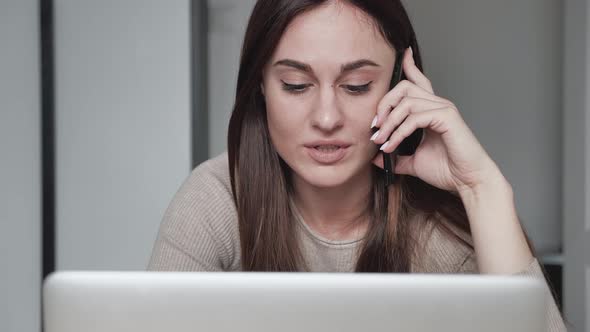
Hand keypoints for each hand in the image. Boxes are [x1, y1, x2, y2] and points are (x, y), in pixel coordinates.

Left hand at [371, 47, 502, 192]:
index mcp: (431, 110)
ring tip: (380, 141)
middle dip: (384, 104)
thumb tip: (375, 158)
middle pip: (404, 87)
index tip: (402, 54)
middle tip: (375, 126)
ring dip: (388, 122)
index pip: (419, 81)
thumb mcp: (413, 163)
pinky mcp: (447, 118)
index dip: (409, 66)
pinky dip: (398, 132)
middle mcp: (438, 105)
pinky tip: (391, 146)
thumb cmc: (446, 170)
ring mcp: (444, 109)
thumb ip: (395, 156)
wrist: (467, 182)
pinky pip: (415, 118)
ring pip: (407, 102)